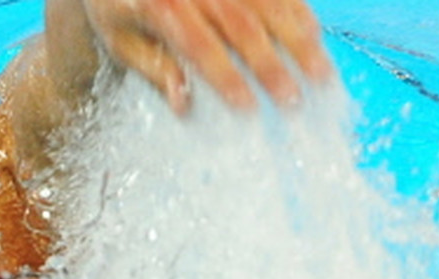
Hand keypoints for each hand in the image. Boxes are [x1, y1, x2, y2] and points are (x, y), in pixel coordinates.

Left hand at [80, 0, 331, 112]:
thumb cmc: (118, 6)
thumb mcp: (120, 40)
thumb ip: (154, 68)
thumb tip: (184, 105)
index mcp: (159, 5)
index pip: (199, 45)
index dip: (226, 76)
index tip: (248, 108)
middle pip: (241, 25)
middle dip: (271, 65)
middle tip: (294, 101)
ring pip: (267, 4)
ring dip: (297, 40)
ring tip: (320, 75)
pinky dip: (297, 11)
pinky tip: (314, 36)